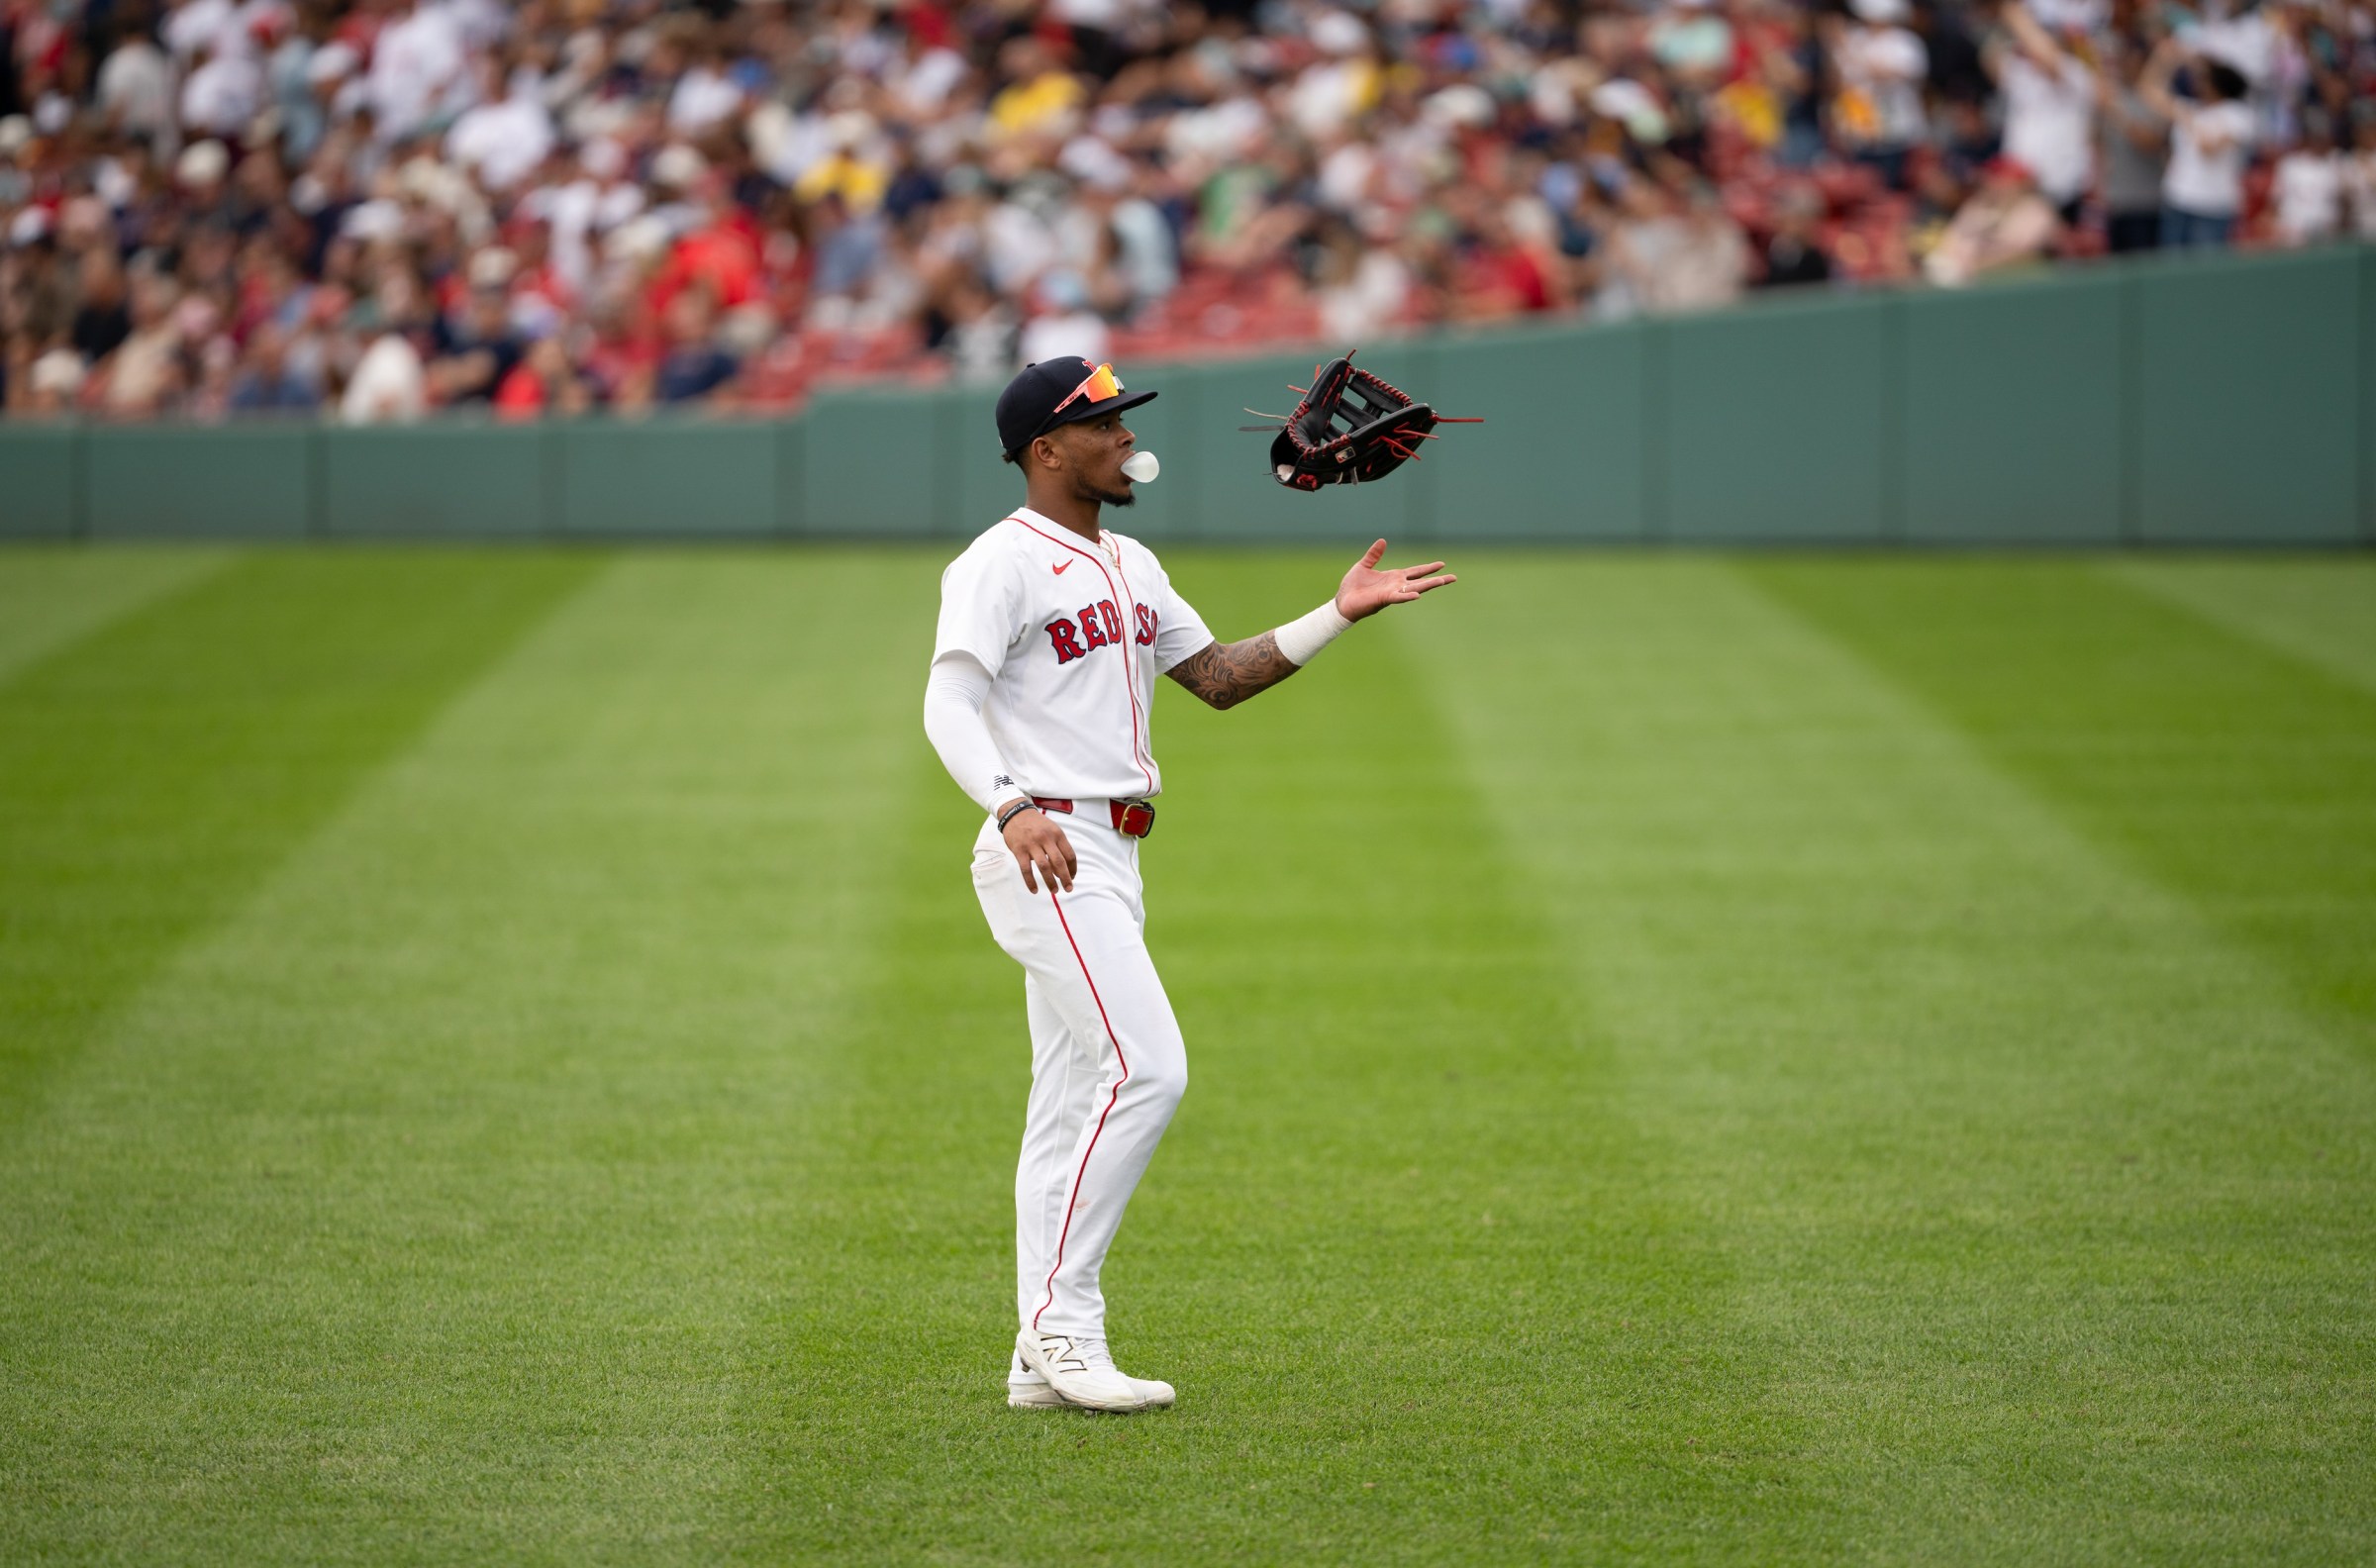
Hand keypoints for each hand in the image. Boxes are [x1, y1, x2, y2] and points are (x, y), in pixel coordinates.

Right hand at [1002, 804, 1076, 893]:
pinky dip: (1030, 882)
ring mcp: (1032, 845)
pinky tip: (1034, 890)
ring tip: (1054, 891)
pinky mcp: (1019, 850)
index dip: (1073, 868)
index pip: (1069, 855)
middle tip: (1068, 889)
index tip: (1073, 877)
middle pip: (1059, 862)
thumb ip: (1058, 848)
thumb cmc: (1037, 824)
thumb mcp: (1052, 830)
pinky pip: (1026, 869)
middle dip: (1065, 878)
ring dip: (1050, 881)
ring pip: (1044, 867)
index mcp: (1057, 834)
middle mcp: (1046, 839)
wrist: (1016, 813)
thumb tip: (1061, 871)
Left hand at [1334, 539, 1456, 621]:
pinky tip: (1418, 594)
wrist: (1343, 601)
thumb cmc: (1353, 586)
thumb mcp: (1364, 565)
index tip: (1442, 565)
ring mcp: (1392, 593)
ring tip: (1443, 581)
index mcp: (1393, 577)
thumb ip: (1374, 555)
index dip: (1428, 568)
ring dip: (1428, 585)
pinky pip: (1398, 597)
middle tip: (1453, 577)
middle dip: (1437, 579)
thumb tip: (1383, 541)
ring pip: (1414, 589)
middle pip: (1421, 581)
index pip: (1415, 572)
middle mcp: (1396, 585)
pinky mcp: (1384, 599)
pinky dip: (1407, 596)